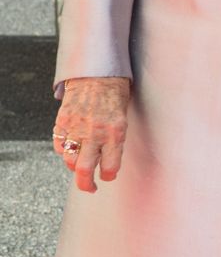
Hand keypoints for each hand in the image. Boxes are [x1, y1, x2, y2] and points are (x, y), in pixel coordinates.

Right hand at [52, 77, 130, 193]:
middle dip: (86, 184)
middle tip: (90, 187)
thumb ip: (116, 136)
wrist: (98, 69)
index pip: (110, 166)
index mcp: (116, 131)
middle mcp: (95, 132)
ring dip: (75, 166)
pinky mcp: (63, 121)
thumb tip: (108, 157)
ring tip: (82, 164)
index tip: (108, 176)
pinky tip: (72, 146)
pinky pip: (60, 145)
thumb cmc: (116, 90)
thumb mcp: (124, 114)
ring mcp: (77, 127)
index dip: (109, 175)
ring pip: (70, 160)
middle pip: (85, 171)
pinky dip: (65, 149)